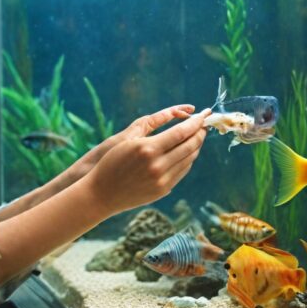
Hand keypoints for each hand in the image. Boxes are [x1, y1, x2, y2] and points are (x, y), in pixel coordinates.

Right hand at [65, 104, 195, 182]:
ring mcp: (162, 180)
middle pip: (190, 146)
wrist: (101, 192)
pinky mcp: (163, 190)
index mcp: (148, 149)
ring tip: (197, 137)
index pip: (181, 133)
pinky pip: (182, 172)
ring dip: (196, 146)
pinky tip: (186, 153)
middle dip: (200, 133)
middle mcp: (158, 165)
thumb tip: (183, 130)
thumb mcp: (128, 142)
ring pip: (189, 160)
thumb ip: (156, 135)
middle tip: (205, 124)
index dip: (196, 123)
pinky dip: (188, 160)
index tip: (203, 115)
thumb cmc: (111, 162)